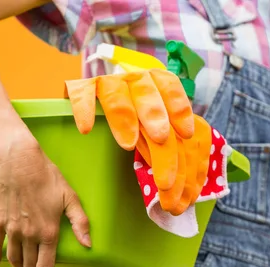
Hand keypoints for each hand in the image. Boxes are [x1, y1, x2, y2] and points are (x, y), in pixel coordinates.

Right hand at [0, 134, 90, 266]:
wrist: (20, 161)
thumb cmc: (48, 177)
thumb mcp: (70, 198)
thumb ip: (80, 223)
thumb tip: (88, 244)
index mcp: (48, 232)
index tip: (50, 262)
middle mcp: (28, 234)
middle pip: (29, 265)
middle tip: (38, 261)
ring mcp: (11, 229)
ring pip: (13, 258)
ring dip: (18, 264)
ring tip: (24, 263)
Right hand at [65, 68, 194, 148]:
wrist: (96, 101)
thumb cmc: (137, 119)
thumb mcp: (155, 128)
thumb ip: (167, 144)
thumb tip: (179, 183)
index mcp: (157, 83)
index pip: (171, 89)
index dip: (179, 108)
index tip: (186, 132)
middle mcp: (135, 78)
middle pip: (147, 94)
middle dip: (154, 115)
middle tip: (160, 138)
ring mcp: (109, 81)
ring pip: (116, 94)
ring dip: (123, 118)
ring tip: (128, 145)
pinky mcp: (82, 86)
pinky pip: (82, 94)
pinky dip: (84, 109)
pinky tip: (86, 129)